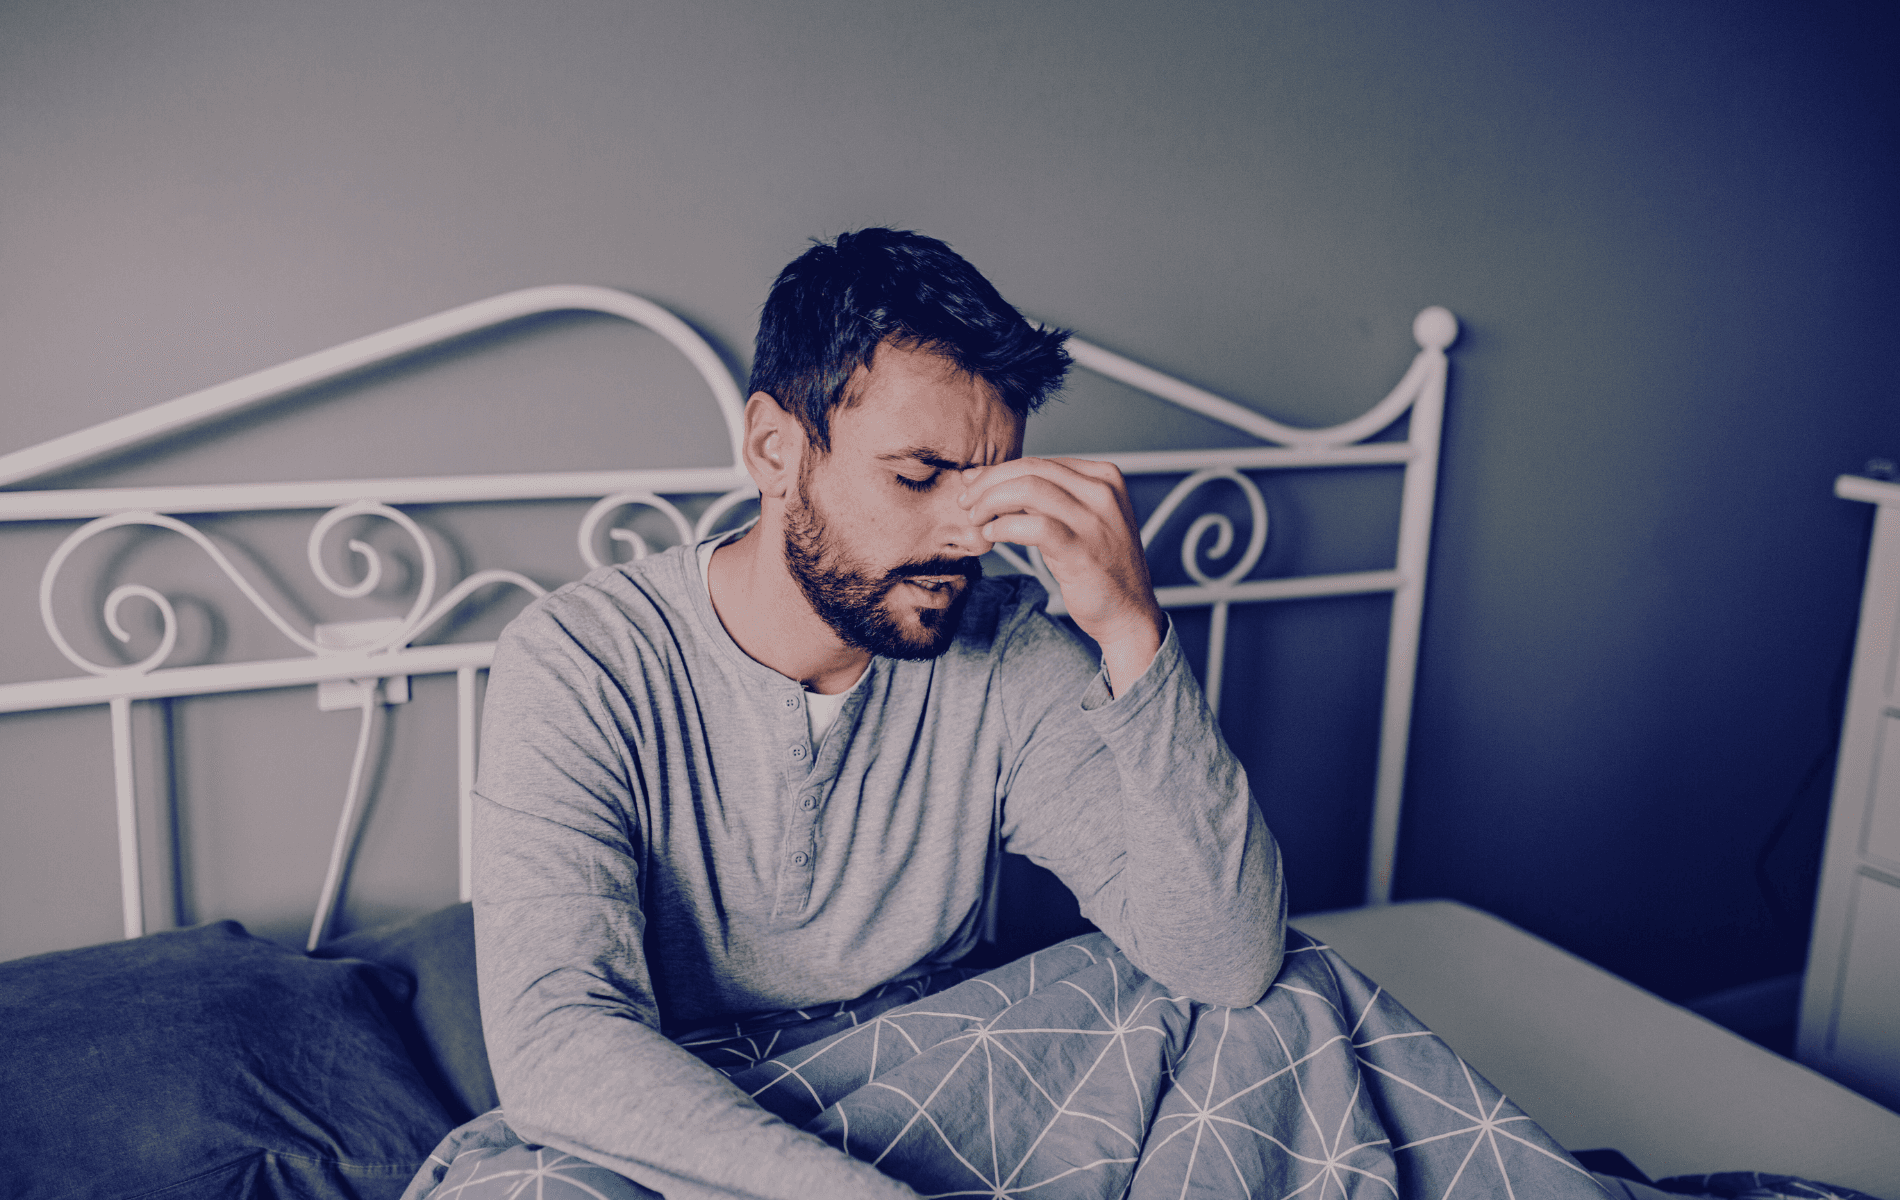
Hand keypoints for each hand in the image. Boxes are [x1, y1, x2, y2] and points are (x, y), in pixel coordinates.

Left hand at [960, 457, 1165, 695]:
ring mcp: (1095, 520)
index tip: (974, 486)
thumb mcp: (1074, 520)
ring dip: (991, 502)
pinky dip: (1005, 527)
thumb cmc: (1098, 568)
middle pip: (1030, 469)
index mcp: (1103, 477)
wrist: (1129, 613)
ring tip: (978, 520)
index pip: (1039, 462)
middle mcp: (1102, 492)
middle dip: (989, 483)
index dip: (998, 472)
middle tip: (967, 502)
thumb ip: (1039, 498)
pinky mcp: (1083, 549)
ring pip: (1028, 490)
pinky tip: (994, 535)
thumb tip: (985, 479)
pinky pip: (1033, 526)